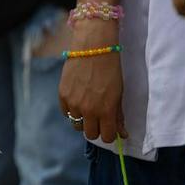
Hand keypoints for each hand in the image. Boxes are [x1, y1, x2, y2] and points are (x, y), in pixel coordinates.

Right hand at [59, 26, 126, 142]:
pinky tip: (77, 99)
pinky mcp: (62, 94)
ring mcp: (73, 103)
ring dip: (83, 120)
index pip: (106, 137)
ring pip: (76, 124)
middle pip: (90, 134)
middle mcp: (88, 110)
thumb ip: (118, 116)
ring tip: (87, 107)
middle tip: (99, 118)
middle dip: (96, 128)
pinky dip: (72, 109)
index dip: (109, 134)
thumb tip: (122, 133)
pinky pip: (66, 112)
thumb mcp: (119, 94)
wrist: (93, 48)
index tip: (109, 127)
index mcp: (106, 111)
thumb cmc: (110, 70)